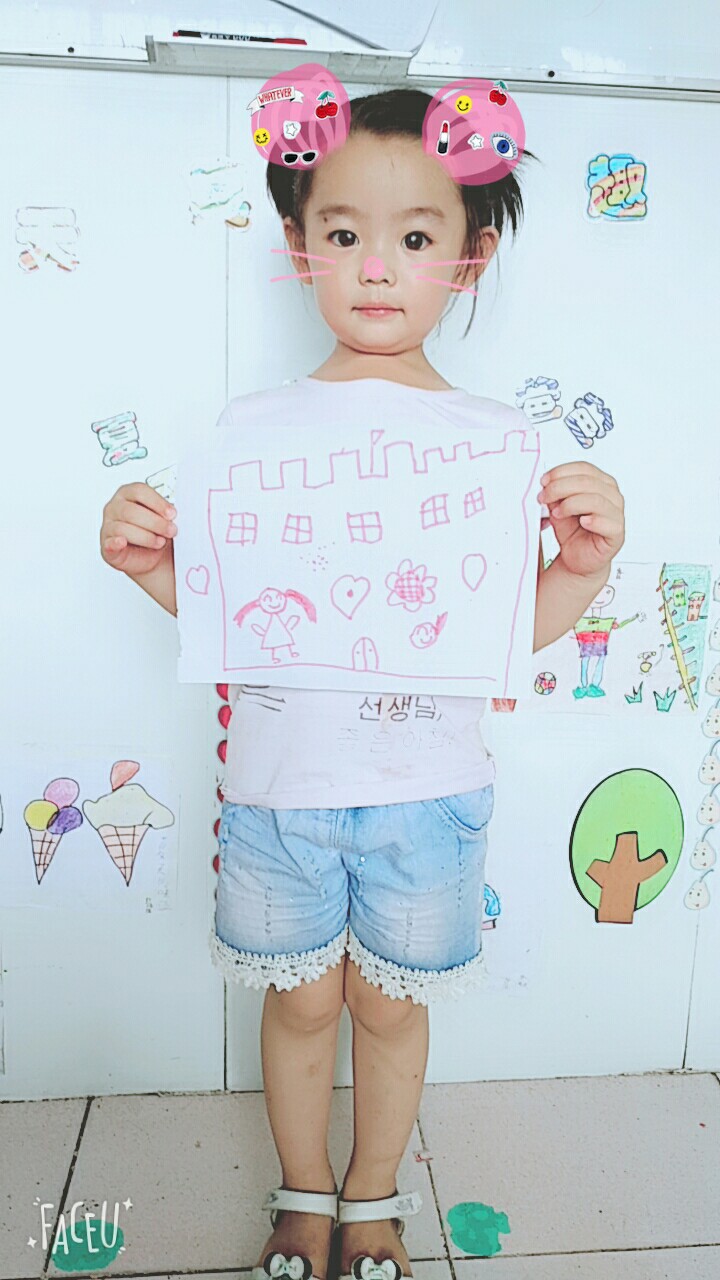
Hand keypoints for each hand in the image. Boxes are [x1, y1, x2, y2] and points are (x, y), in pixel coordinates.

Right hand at [100, 482, 176, 576]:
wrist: (152, 557)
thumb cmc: (155, 533)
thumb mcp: (163, 518)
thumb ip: (165, 513)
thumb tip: (174, 514)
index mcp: (128, 494)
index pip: (139, 491)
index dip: (157, 502)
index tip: (172, 514)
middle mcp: (115, 508)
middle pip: (131, 511)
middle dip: (155, 522)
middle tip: (171, 530)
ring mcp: (108, 526)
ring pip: (123, 528)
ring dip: (146, 537)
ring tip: (160, 542)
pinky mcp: (106, 546)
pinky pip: (109, 543)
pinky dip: (116, 543)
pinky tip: (123, 543)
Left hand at [538, 461, 624, 578]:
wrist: (577, 558)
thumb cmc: (572, 532)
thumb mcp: (558, 508)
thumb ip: (555, 495)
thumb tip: (548, 484)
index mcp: (600, 484)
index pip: (584, 468)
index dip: (562, 472)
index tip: (544, 480)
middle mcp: (611, 496)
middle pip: (588, 482)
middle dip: (561, 487)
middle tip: (544, 497)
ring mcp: (616, 514)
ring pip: (596, 499)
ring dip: (571, 504)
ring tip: (558, 513)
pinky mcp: (617, 533)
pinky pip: (608, 522)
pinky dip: (593, 520)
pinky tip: (582, 522)